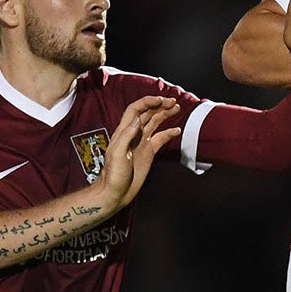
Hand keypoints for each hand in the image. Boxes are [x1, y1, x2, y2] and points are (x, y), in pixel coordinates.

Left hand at [97, 95, 181, 209]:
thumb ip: (127, 136)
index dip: (148, 102)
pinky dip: (169, 133)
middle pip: (147, 113)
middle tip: (172, 101)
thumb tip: (138, 120)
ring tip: (176, 108)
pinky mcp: (148, 152)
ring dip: (165, 114)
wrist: (116, 192)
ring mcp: (141, 143)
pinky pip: (160, 138)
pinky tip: (177, 130)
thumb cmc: (113, 175)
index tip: (160, 100)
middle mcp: (133, 134)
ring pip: (154, 123)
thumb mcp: (117, 154)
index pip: (136, 110)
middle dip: (159, 105)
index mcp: (124, 132)